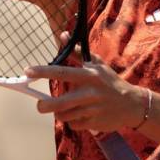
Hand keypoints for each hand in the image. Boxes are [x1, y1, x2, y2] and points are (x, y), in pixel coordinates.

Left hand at [25, 32, 146, 131]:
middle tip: (40, 105)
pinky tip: (81, 115)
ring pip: (64, 115)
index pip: (62, 73)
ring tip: (67, 107)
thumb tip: (62, 35)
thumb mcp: (97, 64)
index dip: (43, 72)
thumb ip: (76, 52)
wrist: (132, 104)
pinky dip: (72, 121)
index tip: (28, 71)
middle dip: (44, 105)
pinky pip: (73, 124)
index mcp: (89, 76)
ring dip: (61, 113)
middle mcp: (90, 93)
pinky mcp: (93, 124)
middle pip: (59, 103)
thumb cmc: (111, 82)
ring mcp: (92, 110)